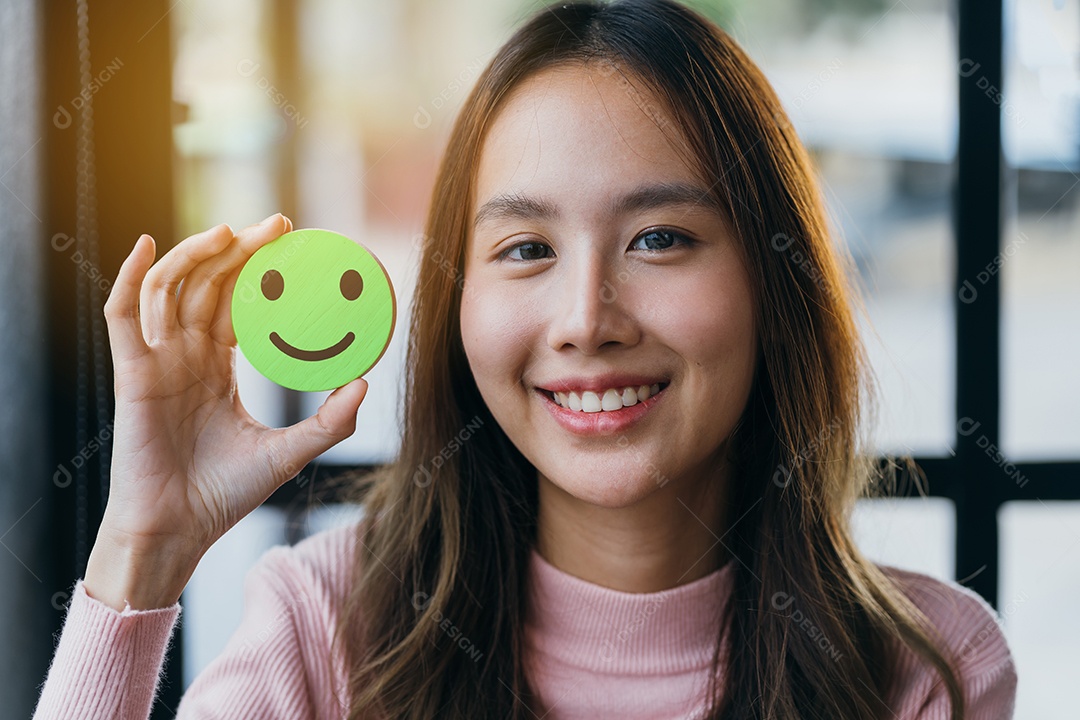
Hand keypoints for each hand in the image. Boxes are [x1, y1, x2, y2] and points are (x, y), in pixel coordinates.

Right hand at [98, 214, 367, 558]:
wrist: (179, 530)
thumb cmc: (225, 494)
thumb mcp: (289, 453)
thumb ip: (328, 422)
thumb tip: (365, 385)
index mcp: (215, 367)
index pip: (236, 303)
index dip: (259, 271)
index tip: (294, 245)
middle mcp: (184, 356)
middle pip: (207, 285)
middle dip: (238, 250)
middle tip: (279, 226)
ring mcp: (156, 361)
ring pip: (169, 289)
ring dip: (195, 254)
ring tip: (230, 231)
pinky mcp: (132, 373)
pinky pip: (123, 316)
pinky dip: (131, 277)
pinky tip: (146, 246)